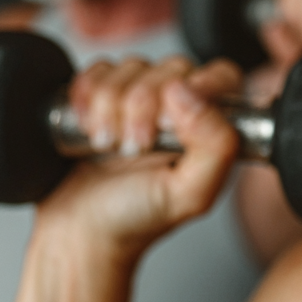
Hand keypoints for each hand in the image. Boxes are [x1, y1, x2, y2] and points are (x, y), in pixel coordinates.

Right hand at [37, 56, 242, 256]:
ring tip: (109, 146)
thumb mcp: (190, 195)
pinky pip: (97, 70)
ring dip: (110, 107)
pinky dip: (86, 96)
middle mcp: (179, 108)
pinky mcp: (101, 95)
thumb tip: (190, 92)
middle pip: (171, 67)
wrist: (79, 235)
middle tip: (133, 148)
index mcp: (210, 126)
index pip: (221, 75)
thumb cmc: (136, 220)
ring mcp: (139, 99)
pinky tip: (88, 127)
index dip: (196, 87)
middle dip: (143, 106)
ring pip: (131, 66)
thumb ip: (215, 146)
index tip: (167, 122)